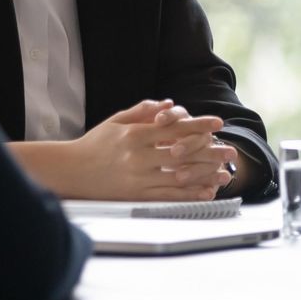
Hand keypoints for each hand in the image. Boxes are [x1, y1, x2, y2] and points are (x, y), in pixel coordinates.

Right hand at [63, 100, 234, 200]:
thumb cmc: (94, 144)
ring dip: (205, 176)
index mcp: (135, 135)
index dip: (198, 125)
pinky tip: (205, 193)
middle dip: (210, 152)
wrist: (70, 170)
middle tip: (231, 152)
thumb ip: (143, 111)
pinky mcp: (135, 195)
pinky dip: (188, 195)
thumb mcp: (116, 121)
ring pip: (178, 176)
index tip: (218, 123)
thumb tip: (169, 103)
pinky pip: (167, 196)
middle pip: (182, 153)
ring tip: (225, 174)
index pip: (174, 128)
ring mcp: (138, 177)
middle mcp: (138, 156)